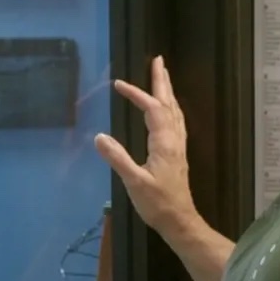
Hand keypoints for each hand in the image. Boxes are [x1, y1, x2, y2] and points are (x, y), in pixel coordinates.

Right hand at [95, 55, 197, 236]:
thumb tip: (99, 137)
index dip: (136, 94)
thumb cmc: (158, 203)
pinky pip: (175, 121)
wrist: (180, 220)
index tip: (119, 84)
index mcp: (164, 142)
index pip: (152, 109)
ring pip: (174, 111)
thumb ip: (117, 159)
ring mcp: (178, 145)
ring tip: (163, 76)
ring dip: (167, 92)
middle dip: (162, 81)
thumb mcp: (134, 182)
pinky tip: (167, 110)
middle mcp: (174, 139)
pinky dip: (169, 107)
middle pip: (168, 103)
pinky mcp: (177, 153)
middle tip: (158, 60)